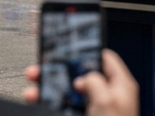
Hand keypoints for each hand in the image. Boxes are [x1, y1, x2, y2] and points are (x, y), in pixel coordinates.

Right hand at [24, 49, 138, 115]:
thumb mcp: (107, 100)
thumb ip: (95, 82)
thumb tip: (83, 78)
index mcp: (120, 85)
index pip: (105, 58)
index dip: (87, 51)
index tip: (70, 47)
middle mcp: (108, 95)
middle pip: (81, 75)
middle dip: (60, 71)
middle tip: (43, 68)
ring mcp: (95, 107)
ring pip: (69, 92)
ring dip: (50, 89)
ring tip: (34, 89)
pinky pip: (66, 107)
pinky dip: (53, 103)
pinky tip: (41, 101)